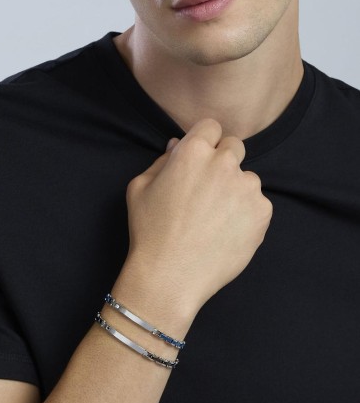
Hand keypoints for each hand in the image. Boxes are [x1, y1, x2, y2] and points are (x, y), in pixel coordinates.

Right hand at [122, 118, 272, 317]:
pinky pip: (258, 204)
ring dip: (235, 189)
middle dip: (222, 161)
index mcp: (193, 151)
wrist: (170, 276)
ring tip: (215, 218)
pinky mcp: (263, 213)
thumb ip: (162, 160)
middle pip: (234, 147)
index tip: (200, 158)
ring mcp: (247, 188)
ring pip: (246, 178)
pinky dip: (246, 213)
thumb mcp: (140, 188)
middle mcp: (225, 163)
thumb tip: (178, 145)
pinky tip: (226, 231)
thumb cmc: (149, 231)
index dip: (204, 140)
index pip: (211, 126)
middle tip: (207, 189)